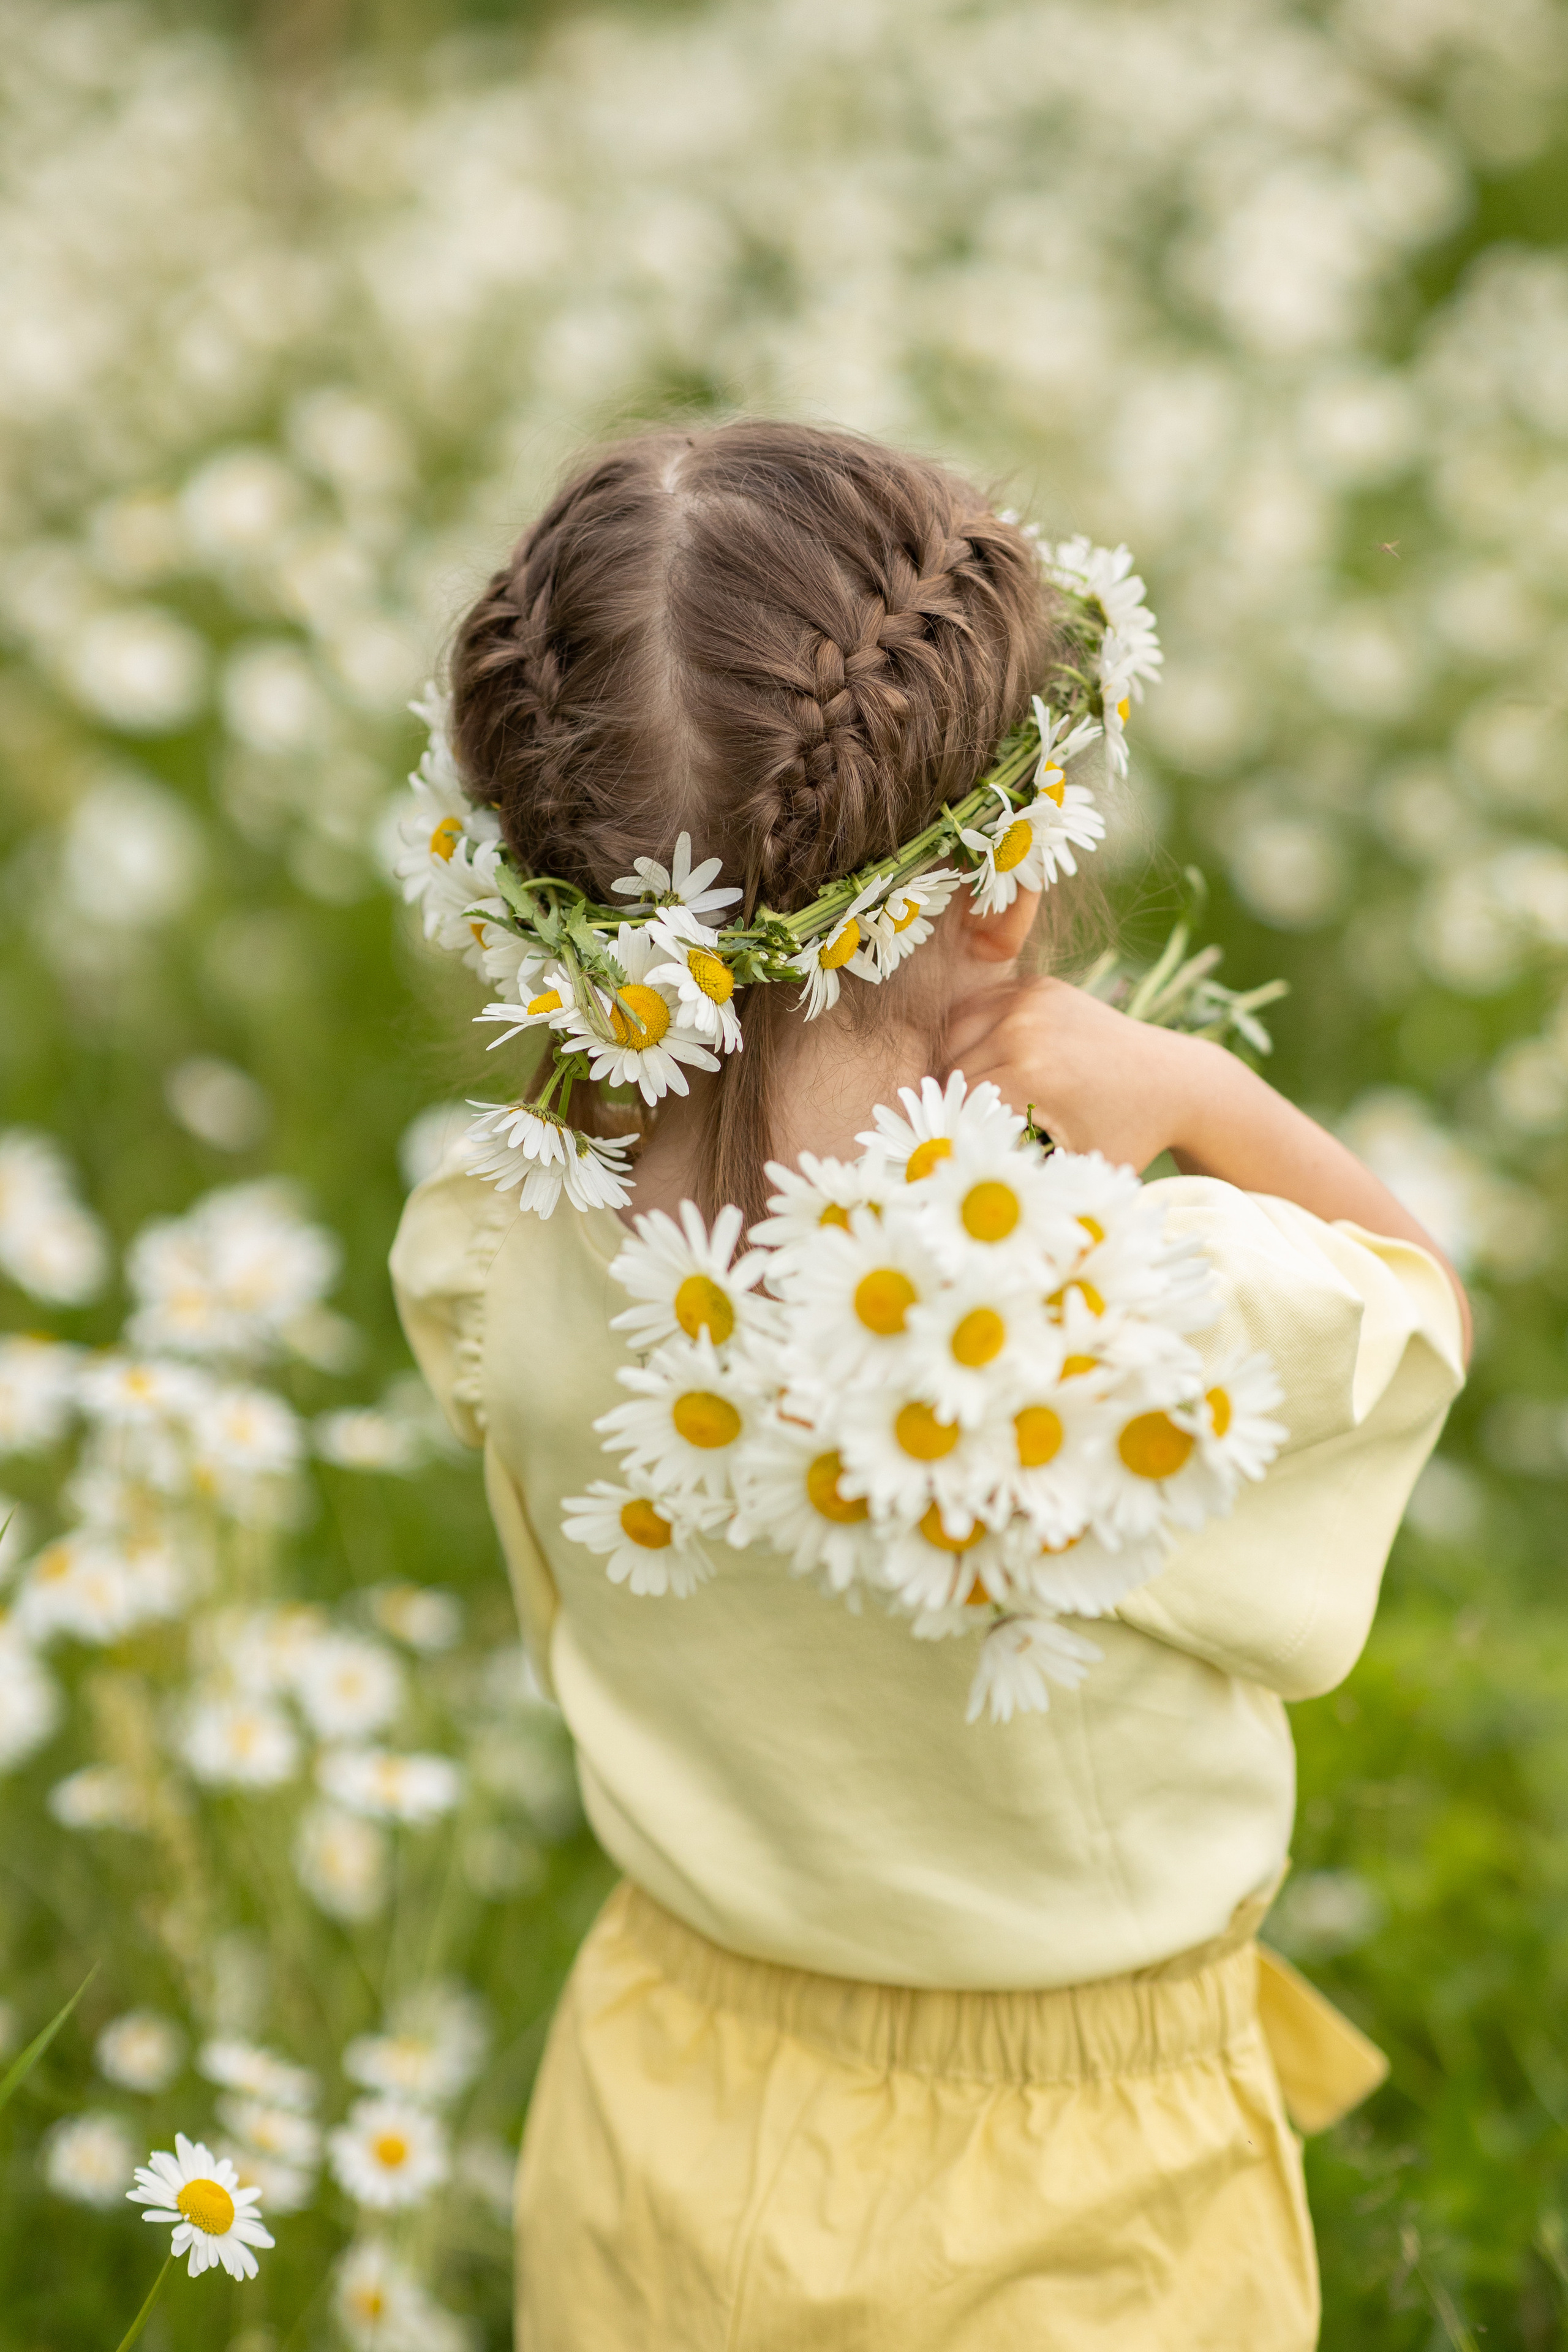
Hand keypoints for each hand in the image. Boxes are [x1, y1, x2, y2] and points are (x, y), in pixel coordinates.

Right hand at [944, 974, 1213, 1168]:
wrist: (1172, 1080)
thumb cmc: (1125, 1136)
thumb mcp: (1076, 1171)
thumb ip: (1021, 1182)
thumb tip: (970, 1201)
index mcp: (1031, 1075)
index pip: (957, 1103)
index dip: (955, 1130)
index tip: (964, 1149)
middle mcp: (1024, 1028)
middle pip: (950, 1067)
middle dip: (956, 1100)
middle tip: (974, 1126)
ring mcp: (1029, 1000)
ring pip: (956, 1034)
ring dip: (957, 1064)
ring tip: (980, 1095)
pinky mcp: (1035, 986)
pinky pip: (978, 1009)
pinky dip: (975, 1035)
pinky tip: (992, 1061)